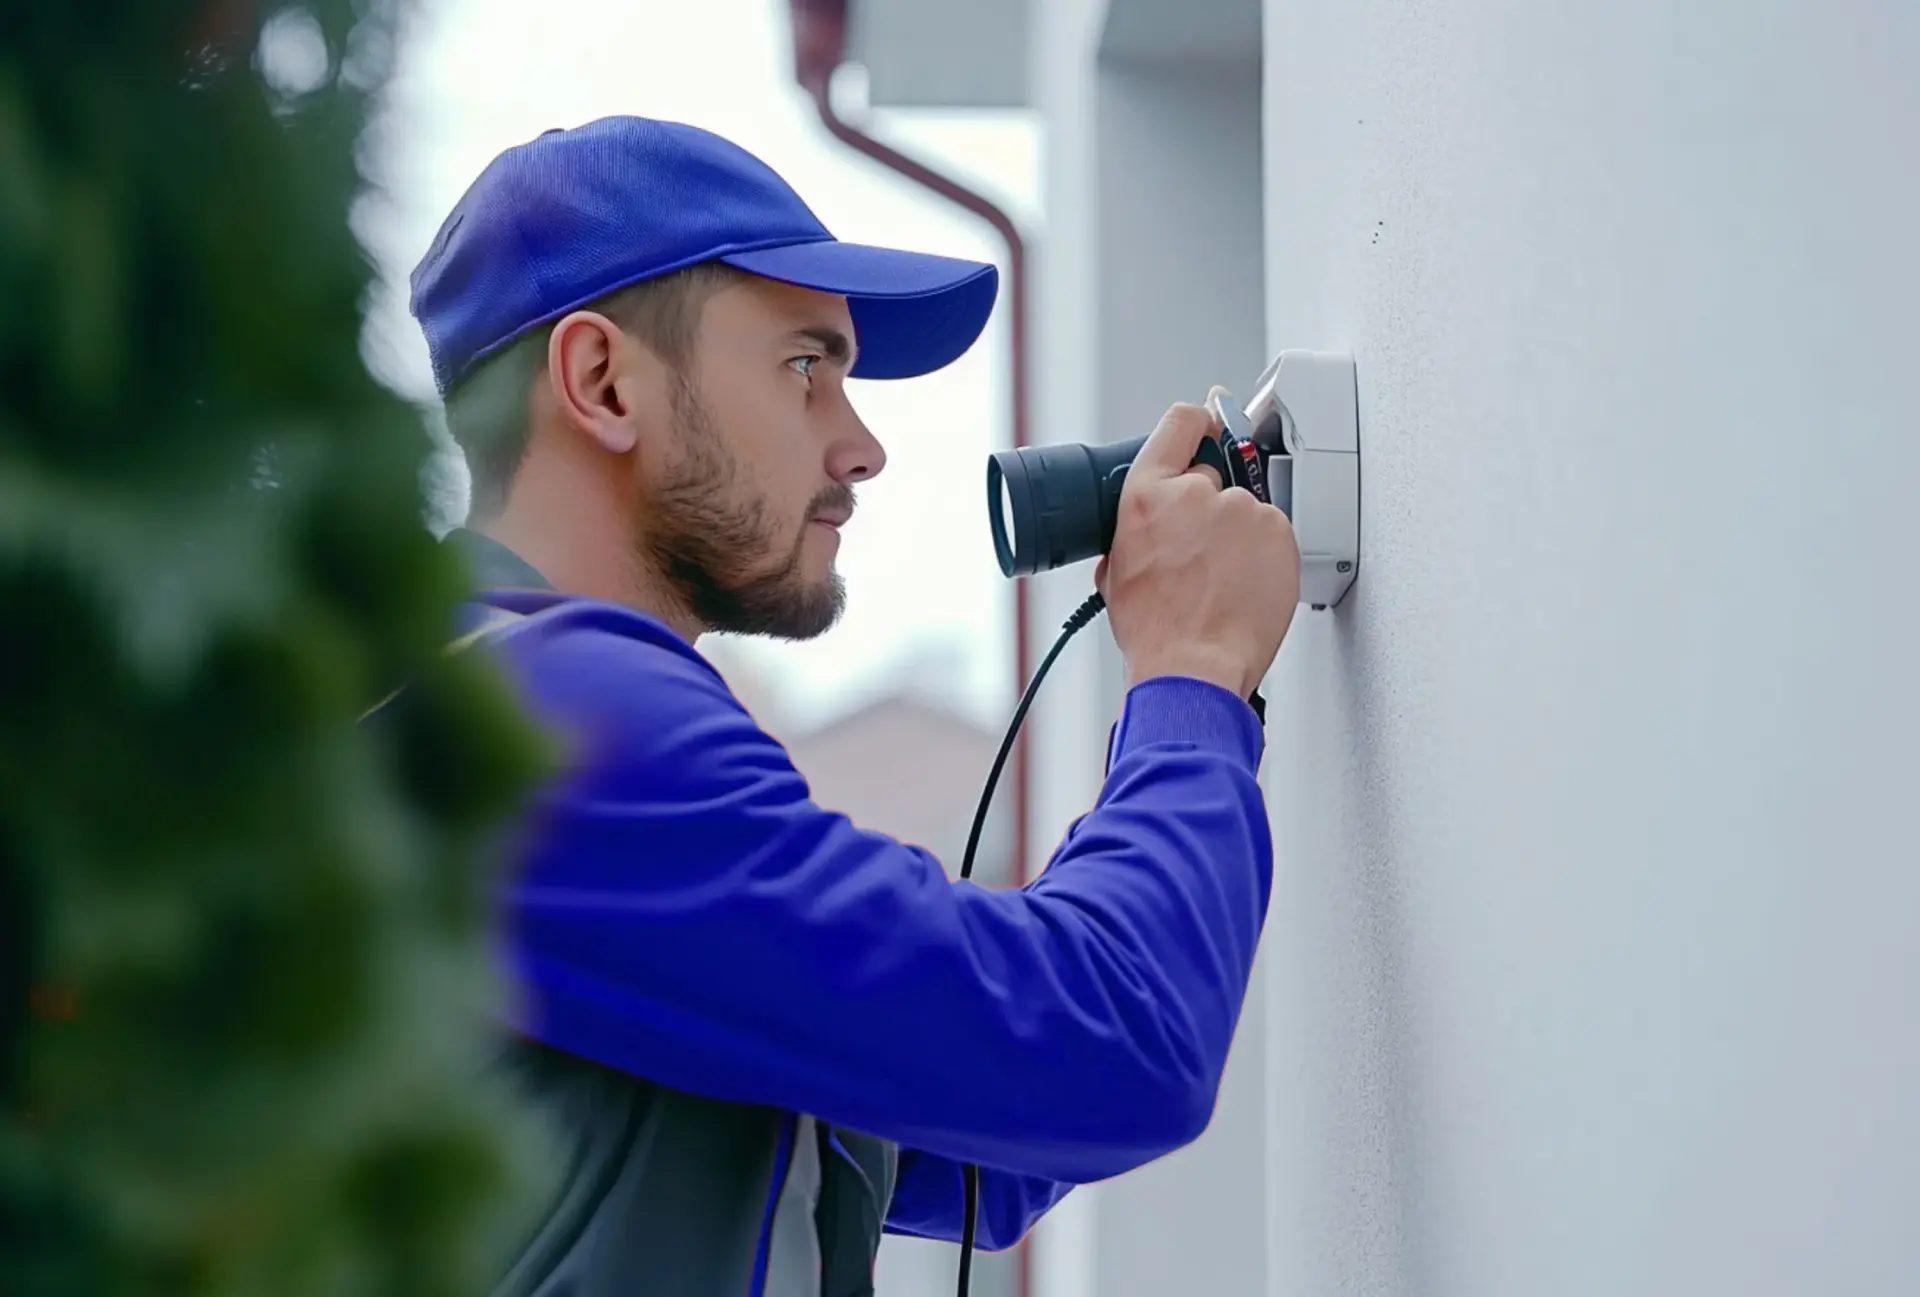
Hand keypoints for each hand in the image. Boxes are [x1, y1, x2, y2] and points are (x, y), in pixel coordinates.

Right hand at [1097, 394, 1301, 698]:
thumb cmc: (1155, 632)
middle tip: (1204, 555)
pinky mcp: (1278, 531)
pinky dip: (1265, 556)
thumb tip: (1149, 528)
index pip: (1181, 422)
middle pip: (1213, 478)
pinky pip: (1273, 534)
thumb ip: (1136, 531)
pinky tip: (1246, 586)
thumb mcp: (1117, 573)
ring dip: (1239, 538)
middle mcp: (1196, 492)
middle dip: (1210, 509)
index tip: (1209, 426)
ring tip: (1223, 582)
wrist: (1194, 668)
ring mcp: (1242, 509)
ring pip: (1245, 511)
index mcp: (1147, 494)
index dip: (1198, 423)